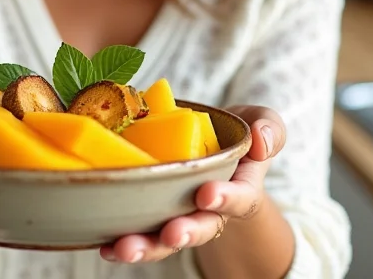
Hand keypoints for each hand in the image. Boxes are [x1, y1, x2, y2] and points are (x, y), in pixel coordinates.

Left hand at [99, 105, 285, 263]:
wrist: (214, 147)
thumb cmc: (237, 135)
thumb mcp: (259, 124)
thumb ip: (268, 129)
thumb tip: (260, 141)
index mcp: (241, 187)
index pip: (239, 198)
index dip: (225, 198)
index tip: (207, 194)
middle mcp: (211, 209)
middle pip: (200, 228)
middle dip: (184, 233)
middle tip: (170, 234)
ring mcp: (182, 215)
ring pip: (166, 240)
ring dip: (147, 247)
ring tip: (124, 249)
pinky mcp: (156, 215)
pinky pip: (142, 232)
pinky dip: (122, 242)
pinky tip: (104, 244)